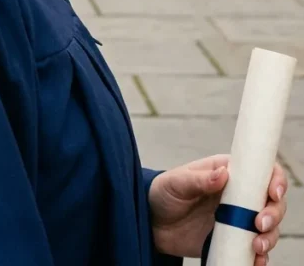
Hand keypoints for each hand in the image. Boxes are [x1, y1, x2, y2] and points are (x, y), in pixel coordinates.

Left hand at [149, 155, 286, 261]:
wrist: (153, 223)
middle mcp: (238, 196)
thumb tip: (223, 174)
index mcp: (228, 173)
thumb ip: (198, 179)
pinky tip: (256, 261)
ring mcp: (238, 219)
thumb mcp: (177, 182)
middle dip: (274, 213)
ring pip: (269, 228)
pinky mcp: (233, 241)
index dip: (275, 180)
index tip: (273, 194)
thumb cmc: (164, 193)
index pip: (261, 171)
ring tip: (257, 246)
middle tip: (260, 224)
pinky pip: (255, 250)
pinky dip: (260, 257)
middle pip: (271, 202)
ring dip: (270, 237)